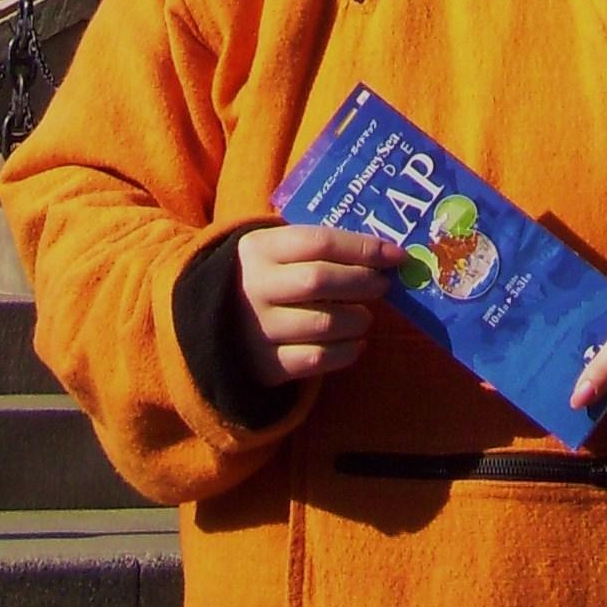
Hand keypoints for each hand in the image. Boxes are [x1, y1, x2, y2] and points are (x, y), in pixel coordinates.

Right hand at [231, 223, 397, 388]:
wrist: (211, 324)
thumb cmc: (266, 277)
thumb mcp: (276, 251)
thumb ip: (319, 249)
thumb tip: (383, 254)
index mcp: (261, 248)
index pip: (320, 242)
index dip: (363, 248)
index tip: (396, 256)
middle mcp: (256, 286)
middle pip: (320, 280)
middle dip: (362, 282)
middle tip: (383, 286)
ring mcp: (259, 328)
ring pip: (323, 324)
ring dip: (357, 320)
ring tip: (366, 317)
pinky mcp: (265, 364)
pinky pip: (316, 360)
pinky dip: (345, 353)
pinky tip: (356, 344)